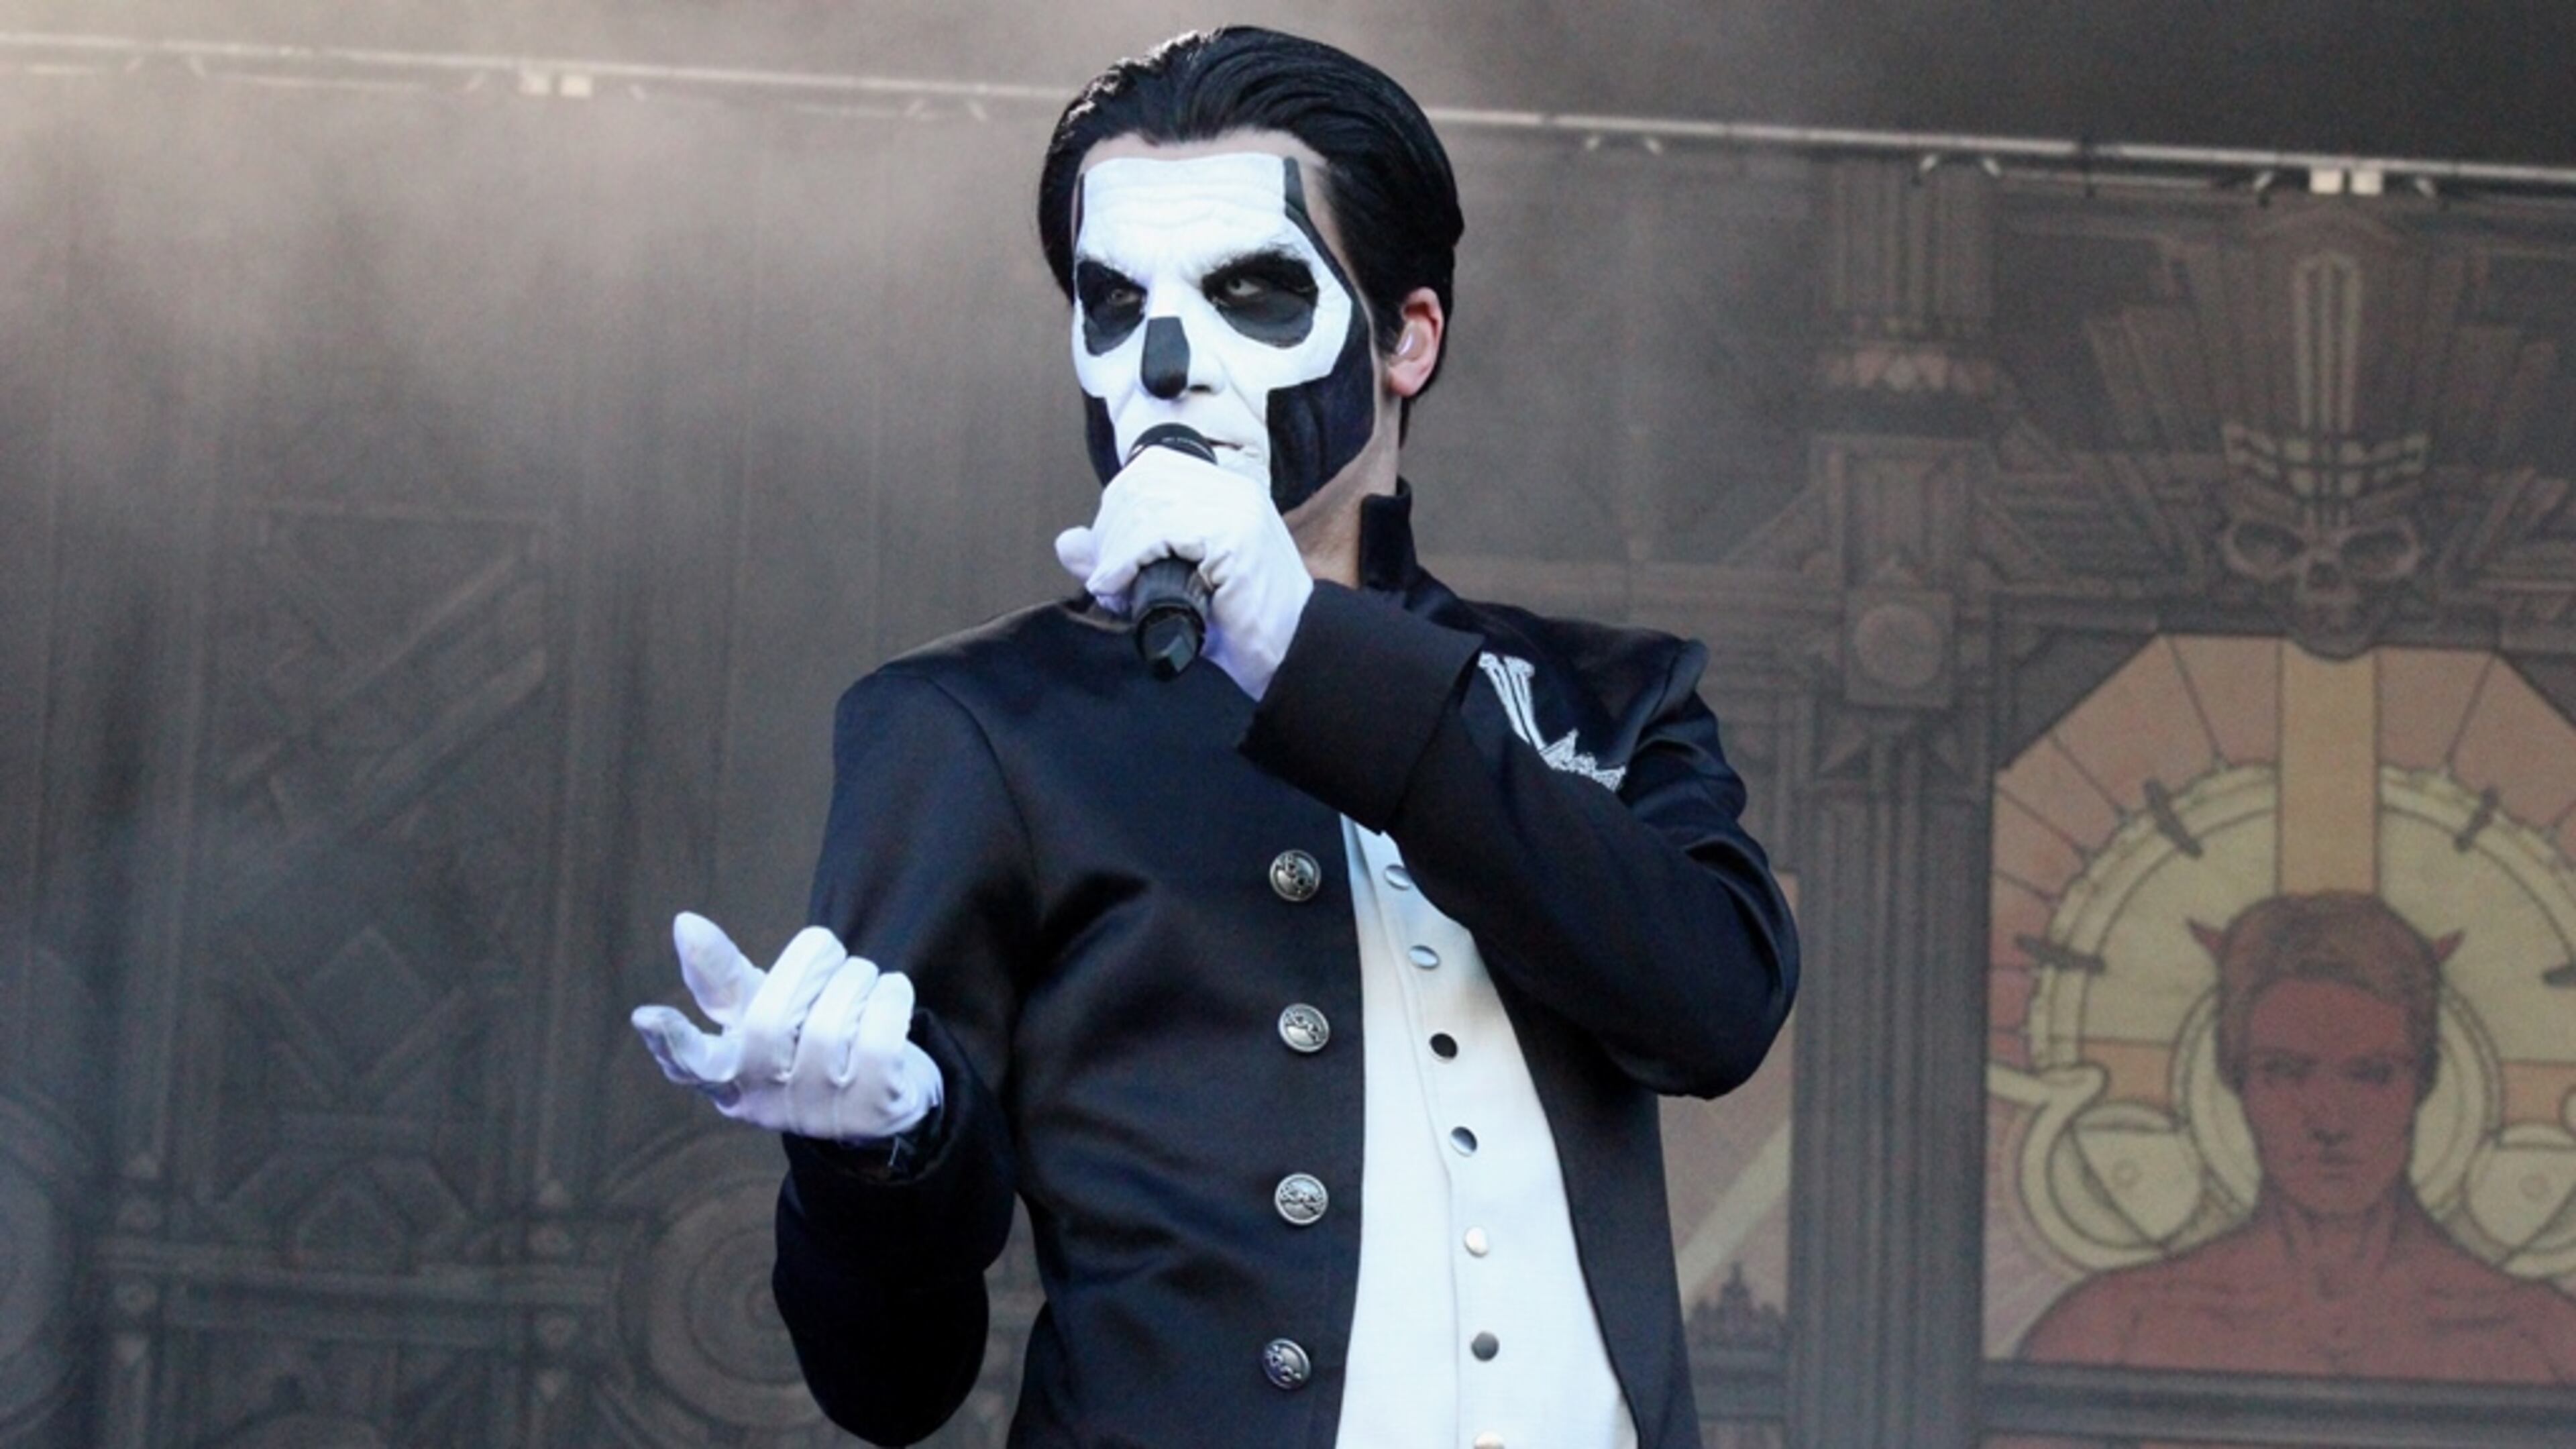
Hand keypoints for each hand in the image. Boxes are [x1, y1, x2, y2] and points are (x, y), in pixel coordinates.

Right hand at [629, 913, 941, 1143]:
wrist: (885, 1105)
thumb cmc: (811, 1046)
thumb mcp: (762, 1013)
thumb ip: (722, 977)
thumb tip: (684, 923)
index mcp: (732, 1077)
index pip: (692, 1064)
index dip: (670, 1040)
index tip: (648, 1015)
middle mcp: (769, 1102)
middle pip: (770, 1020)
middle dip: (805, 966)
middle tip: (825, 950)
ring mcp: (819, 1111)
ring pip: (830, 1023)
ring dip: (855, 979)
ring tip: (861, 979)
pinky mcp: (872, 1107)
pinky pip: (878, 1036)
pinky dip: (889, 997)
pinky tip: (891, 993)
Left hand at [1055, 445, 1313, 699]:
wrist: (1294, 655)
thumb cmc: (1240, 626)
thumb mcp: (1170, 584)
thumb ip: (1121, 558)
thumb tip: (1068, 542)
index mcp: (1225, 490)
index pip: (1152, 467)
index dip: (1118, 506)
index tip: (1110, 556)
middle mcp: (1233, 489)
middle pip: (1143, 481)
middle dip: (1110, 529)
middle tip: (1107, 578)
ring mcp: (1237, 508)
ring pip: (1147, 504)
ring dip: (1116, 549)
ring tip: (1113, 587)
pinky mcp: (1234, 536)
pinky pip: (1161, 531)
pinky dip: (1128, 559)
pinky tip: (1119, 586)